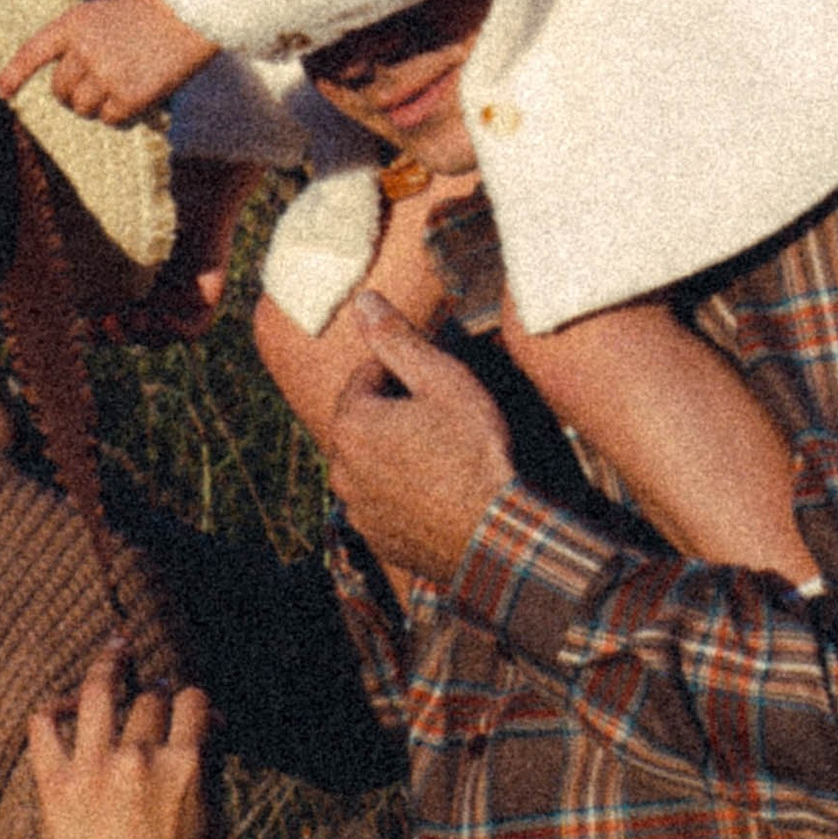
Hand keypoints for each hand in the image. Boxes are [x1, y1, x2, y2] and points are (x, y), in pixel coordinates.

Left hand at [0, 0, 218, 124]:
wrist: (190, 12)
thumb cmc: (150, 15)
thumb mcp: (104, 16)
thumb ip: (81, 43)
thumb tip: (69, 89)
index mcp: (73, 24)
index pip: (33, 52)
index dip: (15, 74)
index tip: (2, 92)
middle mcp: (82, 50)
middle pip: (60, 90)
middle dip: (74, 95)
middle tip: (99, 87)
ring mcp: (104, 74)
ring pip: (83, 108)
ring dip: (98, 106)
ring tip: (122, 87)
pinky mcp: (127, 95)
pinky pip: (110, 119)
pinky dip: (121, 115)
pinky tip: (138, 97)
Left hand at [28, 644, 210, 838]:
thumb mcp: (211, 820)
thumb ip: (212, 766)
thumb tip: (212, 723)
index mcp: (185, 767)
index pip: (193, 700)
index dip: (192, 699)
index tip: (186, 704)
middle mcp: (139, 760)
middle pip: (149, 697)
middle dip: (155, 693)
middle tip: (152, 695)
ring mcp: (93, 768)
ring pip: (98, 690)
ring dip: (109, 664)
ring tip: (115, 650)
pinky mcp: (54, 783)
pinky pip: (43, 724)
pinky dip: (53, 707)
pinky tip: (66, 706)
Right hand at [96, 158, 257, 338]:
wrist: (199, 180)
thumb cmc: (150, 191)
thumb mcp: (113, 219)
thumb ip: (83, 236)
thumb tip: (42, 239)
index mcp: (128, 281)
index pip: (106, 318)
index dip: (92, 328)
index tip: (78, 322)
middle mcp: (153, 292)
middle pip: (128, 331)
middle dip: (112, 335)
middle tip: (104, 322)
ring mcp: (180, 298)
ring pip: (157, 335)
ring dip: (140, 334)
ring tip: (131, 319)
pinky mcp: (207, 296)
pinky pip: (192, 329)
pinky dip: (175, 329)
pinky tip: (159, 316)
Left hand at [321, 294, 513, 583]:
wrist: (496, 534)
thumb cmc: (474, 451)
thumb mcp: (442, 380)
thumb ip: (397, 339)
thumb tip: (362, 300)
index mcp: (351, 423)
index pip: (367, 377)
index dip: (405, 374)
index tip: (438, 385)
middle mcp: (341, 468)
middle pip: (365, 421)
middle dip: (396, 414)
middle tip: (445, 420)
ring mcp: (357, 508)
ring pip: (371, 464)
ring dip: (396, 455)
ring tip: (445, 458)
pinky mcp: (377, 538)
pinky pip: (383, 502)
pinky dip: (402, 493)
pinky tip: (440, 492)